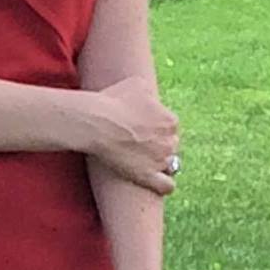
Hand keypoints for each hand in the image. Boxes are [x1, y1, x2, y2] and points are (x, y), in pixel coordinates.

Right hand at [87, 76, 179, 195]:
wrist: (98, 122)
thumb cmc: (114, 100)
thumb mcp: (138, 84)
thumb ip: (150, 92)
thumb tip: (152, 97)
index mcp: (170, 120)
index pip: (170, 126)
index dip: (157, 126)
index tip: (144, 127)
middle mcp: (170, 141)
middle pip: (171, 144)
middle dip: (159, 144)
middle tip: (140, 142)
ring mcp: (160, 160)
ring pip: (171, 165)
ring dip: (161, 162)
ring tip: (143, 160)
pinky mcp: (148, 176)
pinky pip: (167, 186)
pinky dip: (165, 185)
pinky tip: (156, 181)